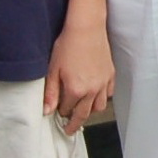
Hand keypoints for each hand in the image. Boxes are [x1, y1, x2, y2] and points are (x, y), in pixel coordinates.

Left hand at [43, 19, 114, 133]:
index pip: (66, 110)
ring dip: (90, 111)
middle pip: (83, 114)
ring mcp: (103, 83)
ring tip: (83, 110)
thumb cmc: (67, 45)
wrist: (86, 27)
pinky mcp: (110, 74)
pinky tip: (96, 94)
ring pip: (99, 107)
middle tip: (70, 129)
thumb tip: (47, 111)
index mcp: (75, 90)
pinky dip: (102, 97)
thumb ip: (50, 93)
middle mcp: (91, 90)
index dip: (60, 111)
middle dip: (75, 123)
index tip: (56, 112)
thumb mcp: (53, 69)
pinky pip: (108, 93)